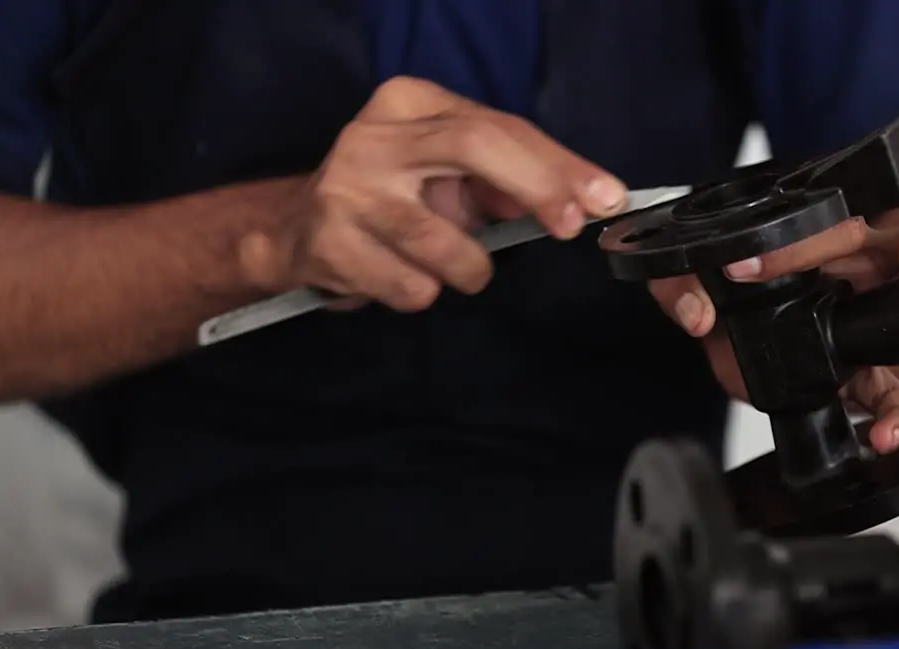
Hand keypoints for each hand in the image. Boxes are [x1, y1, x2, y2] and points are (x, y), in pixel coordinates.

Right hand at [238, 76, 628, 310]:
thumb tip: (585, 199)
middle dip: (537, 187)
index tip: (604, 198)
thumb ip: (510, 179)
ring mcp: (346, 188)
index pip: (498, 126)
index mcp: (411, 104)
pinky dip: (423, 293)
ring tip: (455, 269)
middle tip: (570, 226)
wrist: (295, 232)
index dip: (557, 164)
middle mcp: (375, 135)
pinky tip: (399, 276)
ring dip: (469, 270)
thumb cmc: (394, 199)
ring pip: (443, 241)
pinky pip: (411, 287)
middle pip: (474, 147)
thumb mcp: (448, 174)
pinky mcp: (328, 242)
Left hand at [649, 208, 898, 453]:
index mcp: (823, 234)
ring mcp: (875, 317)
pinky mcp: (864, 373)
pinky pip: (894, 393)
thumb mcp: (693, 274)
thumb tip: (696, 313)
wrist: (723, 331)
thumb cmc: (724, 290)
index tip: (760, 268)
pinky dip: (898, 415)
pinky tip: (891, 432)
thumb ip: (681, 282)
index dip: (797, 247)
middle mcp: (863, 268)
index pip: (827, 226)